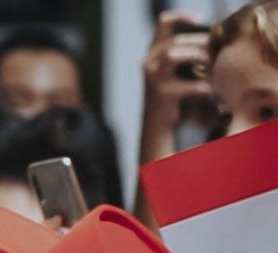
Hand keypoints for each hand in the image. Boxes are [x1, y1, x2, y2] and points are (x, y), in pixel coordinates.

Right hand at [142, 11, 213, 133]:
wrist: (158, 124)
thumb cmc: (173, 95)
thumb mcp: (176, 70)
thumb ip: (188, 53)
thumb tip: (215, 39)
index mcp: (153, 53)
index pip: (163, 23)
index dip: (181, 16)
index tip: (200, 19)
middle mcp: (148, 62)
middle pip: (175, 41)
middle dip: (200, 44)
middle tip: (216, 52)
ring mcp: (152, 77)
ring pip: (174, 55)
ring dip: (198, 58)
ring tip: (213, 68)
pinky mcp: (161, 93)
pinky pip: (189, 85)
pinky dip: (205, 87)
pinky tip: (212, 91)